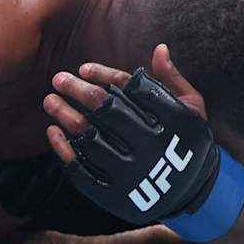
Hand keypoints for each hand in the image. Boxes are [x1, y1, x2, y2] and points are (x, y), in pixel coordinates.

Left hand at [42, 44, 221, 228]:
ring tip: (50, 100)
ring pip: (88, 137)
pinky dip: (63, 149)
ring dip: (64, 115)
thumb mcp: (192, 109)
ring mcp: (131, 172)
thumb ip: (173, 79)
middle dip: (77, 90)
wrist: (194, 195)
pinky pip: (81, 170)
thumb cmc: (188, 142)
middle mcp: (150, 145)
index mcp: (170, 120)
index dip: (105, 75)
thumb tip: (159, 48)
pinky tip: (53, 131)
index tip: (84, 69)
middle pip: (105, 109)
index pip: (131, 88)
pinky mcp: (115, 194)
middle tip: (58, 78)